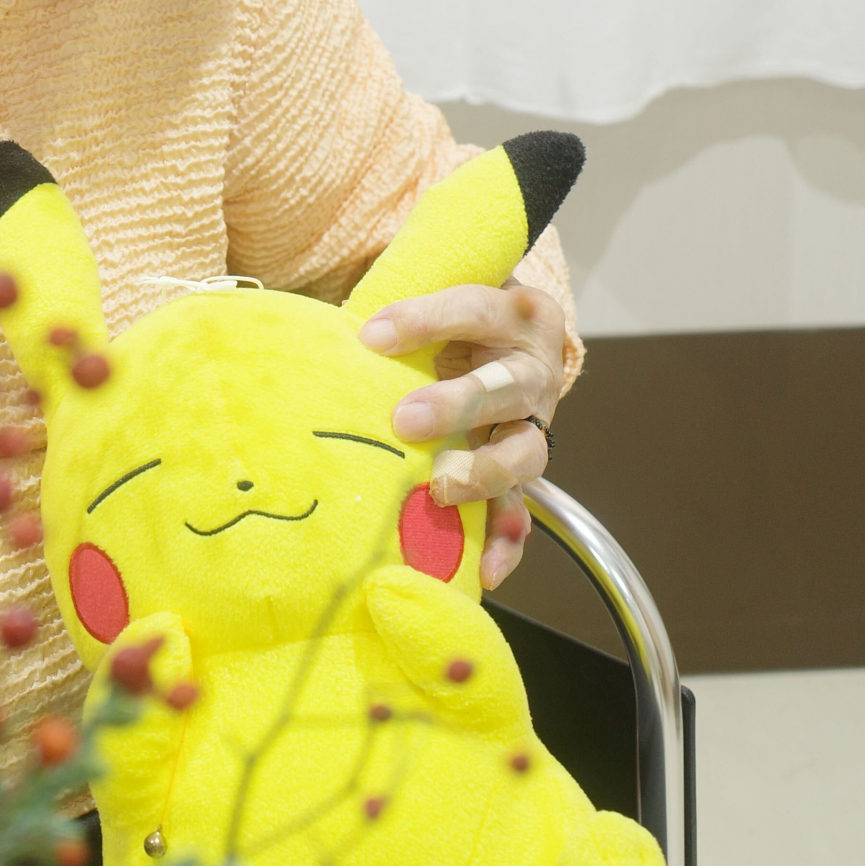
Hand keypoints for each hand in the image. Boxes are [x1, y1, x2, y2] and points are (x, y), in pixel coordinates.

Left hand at [356, 284, 568, 592]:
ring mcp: (534, 425)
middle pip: (506, 386)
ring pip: (524, 452)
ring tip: (441, 488)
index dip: (426, 321)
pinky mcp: (522, 471)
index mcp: (513, 315)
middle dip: (457, 403)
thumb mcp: (436, 296)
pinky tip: (484, 568)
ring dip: (482, 472)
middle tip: (405, 420)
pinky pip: (522, 510)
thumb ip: (399, 313)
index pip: (473, 310)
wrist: (502, 340)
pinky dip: (505, 540)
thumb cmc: (453, 319)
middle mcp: (533, 370)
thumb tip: (330, 336)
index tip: (371, 336)